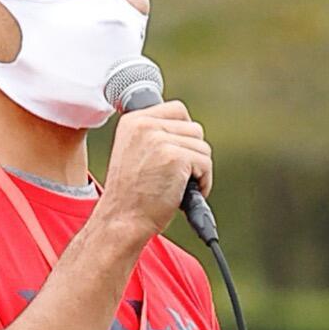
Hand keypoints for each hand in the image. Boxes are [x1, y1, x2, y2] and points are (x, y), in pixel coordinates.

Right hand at [100, 100, 212, 237]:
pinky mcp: (176, 157)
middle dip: (192, 154)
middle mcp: (145, 125)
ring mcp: (160, 140)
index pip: (177, 110)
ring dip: (199, 170)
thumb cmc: (130, 195)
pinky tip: (185, 194)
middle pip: (194, 129)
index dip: (184, 133)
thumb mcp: (133, 152)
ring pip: (203, 147)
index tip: (179, 153)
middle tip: (179, 176)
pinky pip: (206, 164)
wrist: (122, 219)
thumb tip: (186, 131)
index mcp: (133, 121)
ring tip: (179, 186)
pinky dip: (204, 183)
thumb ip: (154, 136)